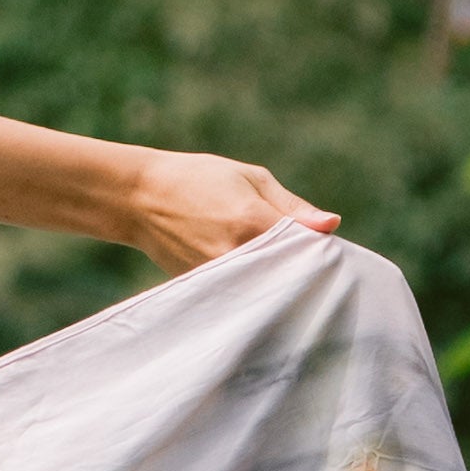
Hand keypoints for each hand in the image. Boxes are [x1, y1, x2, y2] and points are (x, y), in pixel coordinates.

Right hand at [120, 152, 337, 277]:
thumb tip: (331, 224)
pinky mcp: (207, 290)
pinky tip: (256, 273)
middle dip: (303, 267)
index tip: (327, 247)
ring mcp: (220, 277)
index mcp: (252, 221)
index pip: (308, 247)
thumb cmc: (197, 179)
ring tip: (278, 266)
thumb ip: (292, 205)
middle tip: (306, 259)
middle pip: (290, 273)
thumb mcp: (250, 178)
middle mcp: (237, 254)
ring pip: (268, 287)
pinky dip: (256, 285)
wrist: (138, 199)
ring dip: (279, 279)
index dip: (322, 248)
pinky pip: (245, 292)